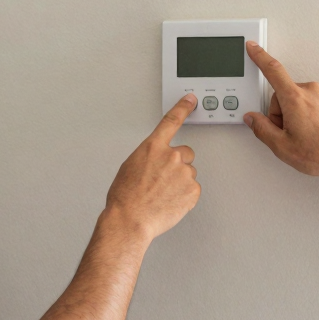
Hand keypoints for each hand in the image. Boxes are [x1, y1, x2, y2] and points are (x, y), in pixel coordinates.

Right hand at [102, 94, 200, 240]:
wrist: (131, 219)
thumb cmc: (125, 197)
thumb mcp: (130, 167)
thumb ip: (148, 157)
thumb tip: (155, 161)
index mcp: (153, 147)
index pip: (171, 120)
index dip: (183, 107)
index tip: (190, 99)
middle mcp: (172, 156)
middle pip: (185, 153)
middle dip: (178, 164)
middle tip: (164, 179)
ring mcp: (184, 173)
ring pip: (188, 173)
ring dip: (179, 182)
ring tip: (162, 194)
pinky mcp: (193, 191)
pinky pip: (192, 190)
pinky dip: (184, 196)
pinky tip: (169, 201)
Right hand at [243, 42, 318, 182]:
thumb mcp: (282, 147)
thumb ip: (262, 129)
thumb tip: (253, 119)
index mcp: (295, 99)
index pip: (272, 71)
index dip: (260, 57)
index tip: (253, 47)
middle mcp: (312, 91)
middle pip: (285, 94)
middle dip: (282, 112)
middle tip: (291, 133)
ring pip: (301, 99)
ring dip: (299, 114)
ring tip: (308, 135)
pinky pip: (317, 102)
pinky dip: (314, 114)